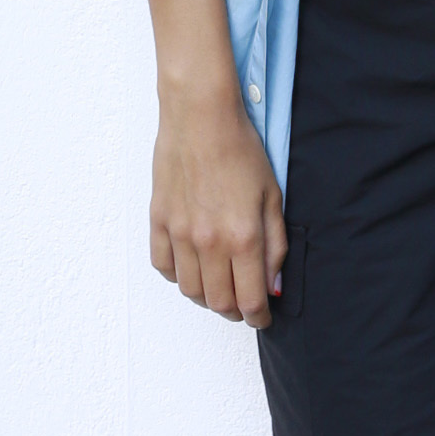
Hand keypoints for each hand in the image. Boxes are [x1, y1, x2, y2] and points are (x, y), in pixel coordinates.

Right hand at [149, 82, 286, 325]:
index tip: (262, 318)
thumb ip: (275, 246)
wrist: (201, 117)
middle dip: (235, 311)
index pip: (250, 300)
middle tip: (243, 304)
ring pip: (190, 290)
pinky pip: (164, 266)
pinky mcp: (159, 221)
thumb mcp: (273, 198)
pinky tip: (192, 266)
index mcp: (243, 237)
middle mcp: (209, 242)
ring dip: (207, 297)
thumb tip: (272, 285)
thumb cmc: (241, 150)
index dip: (259, 317)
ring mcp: (180, 233)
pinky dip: (178, 275)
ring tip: (219, 287)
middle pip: (219, 302)